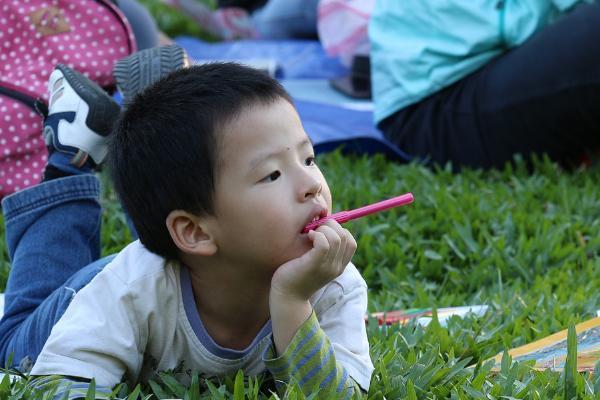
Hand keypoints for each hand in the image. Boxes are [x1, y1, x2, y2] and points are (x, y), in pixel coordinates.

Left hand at [269, 220, 356, 354]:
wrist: (287, 297)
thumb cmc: (296, 275)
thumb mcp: (315, 263)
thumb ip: (323, 250)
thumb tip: (321, 225)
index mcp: (339, 266)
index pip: (351, 242)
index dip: (339, 230)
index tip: (323, 231)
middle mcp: (337, 267)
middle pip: (345, 236)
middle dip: (330, 225)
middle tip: (315, 229)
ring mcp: (327, 267)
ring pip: (336, 238)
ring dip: (323, 229)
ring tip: (310, 233)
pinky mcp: (314, 265)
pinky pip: (324, 243)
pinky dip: (317, 235)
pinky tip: (308, 237)